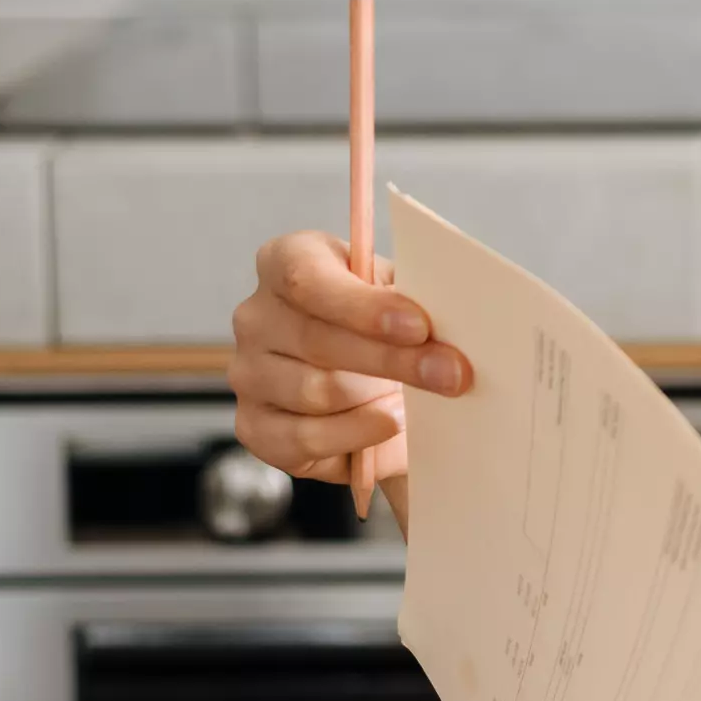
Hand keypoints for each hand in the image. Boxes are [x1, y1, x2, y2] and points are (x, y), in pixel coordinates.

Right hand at [227, 229, 472, 486]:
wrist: (374, 388)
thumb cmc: (386, 328)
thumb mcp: (401, 297)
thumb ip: (414, 296)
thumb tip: (450, 312)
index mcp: (286, 263)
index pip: (305, 277)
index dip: (363, 306)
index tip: (419, 326)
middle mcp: (256, 317)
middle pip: (317, 339)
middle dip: (394, 360)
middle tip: (452, 374)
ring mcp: (247, 374)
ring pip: (315, 391)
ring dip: (376, 400)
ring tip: (416, 403)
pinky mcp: (254, 427)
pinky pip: (304, 438)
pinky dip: (356, 434)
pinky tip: (387, 425)